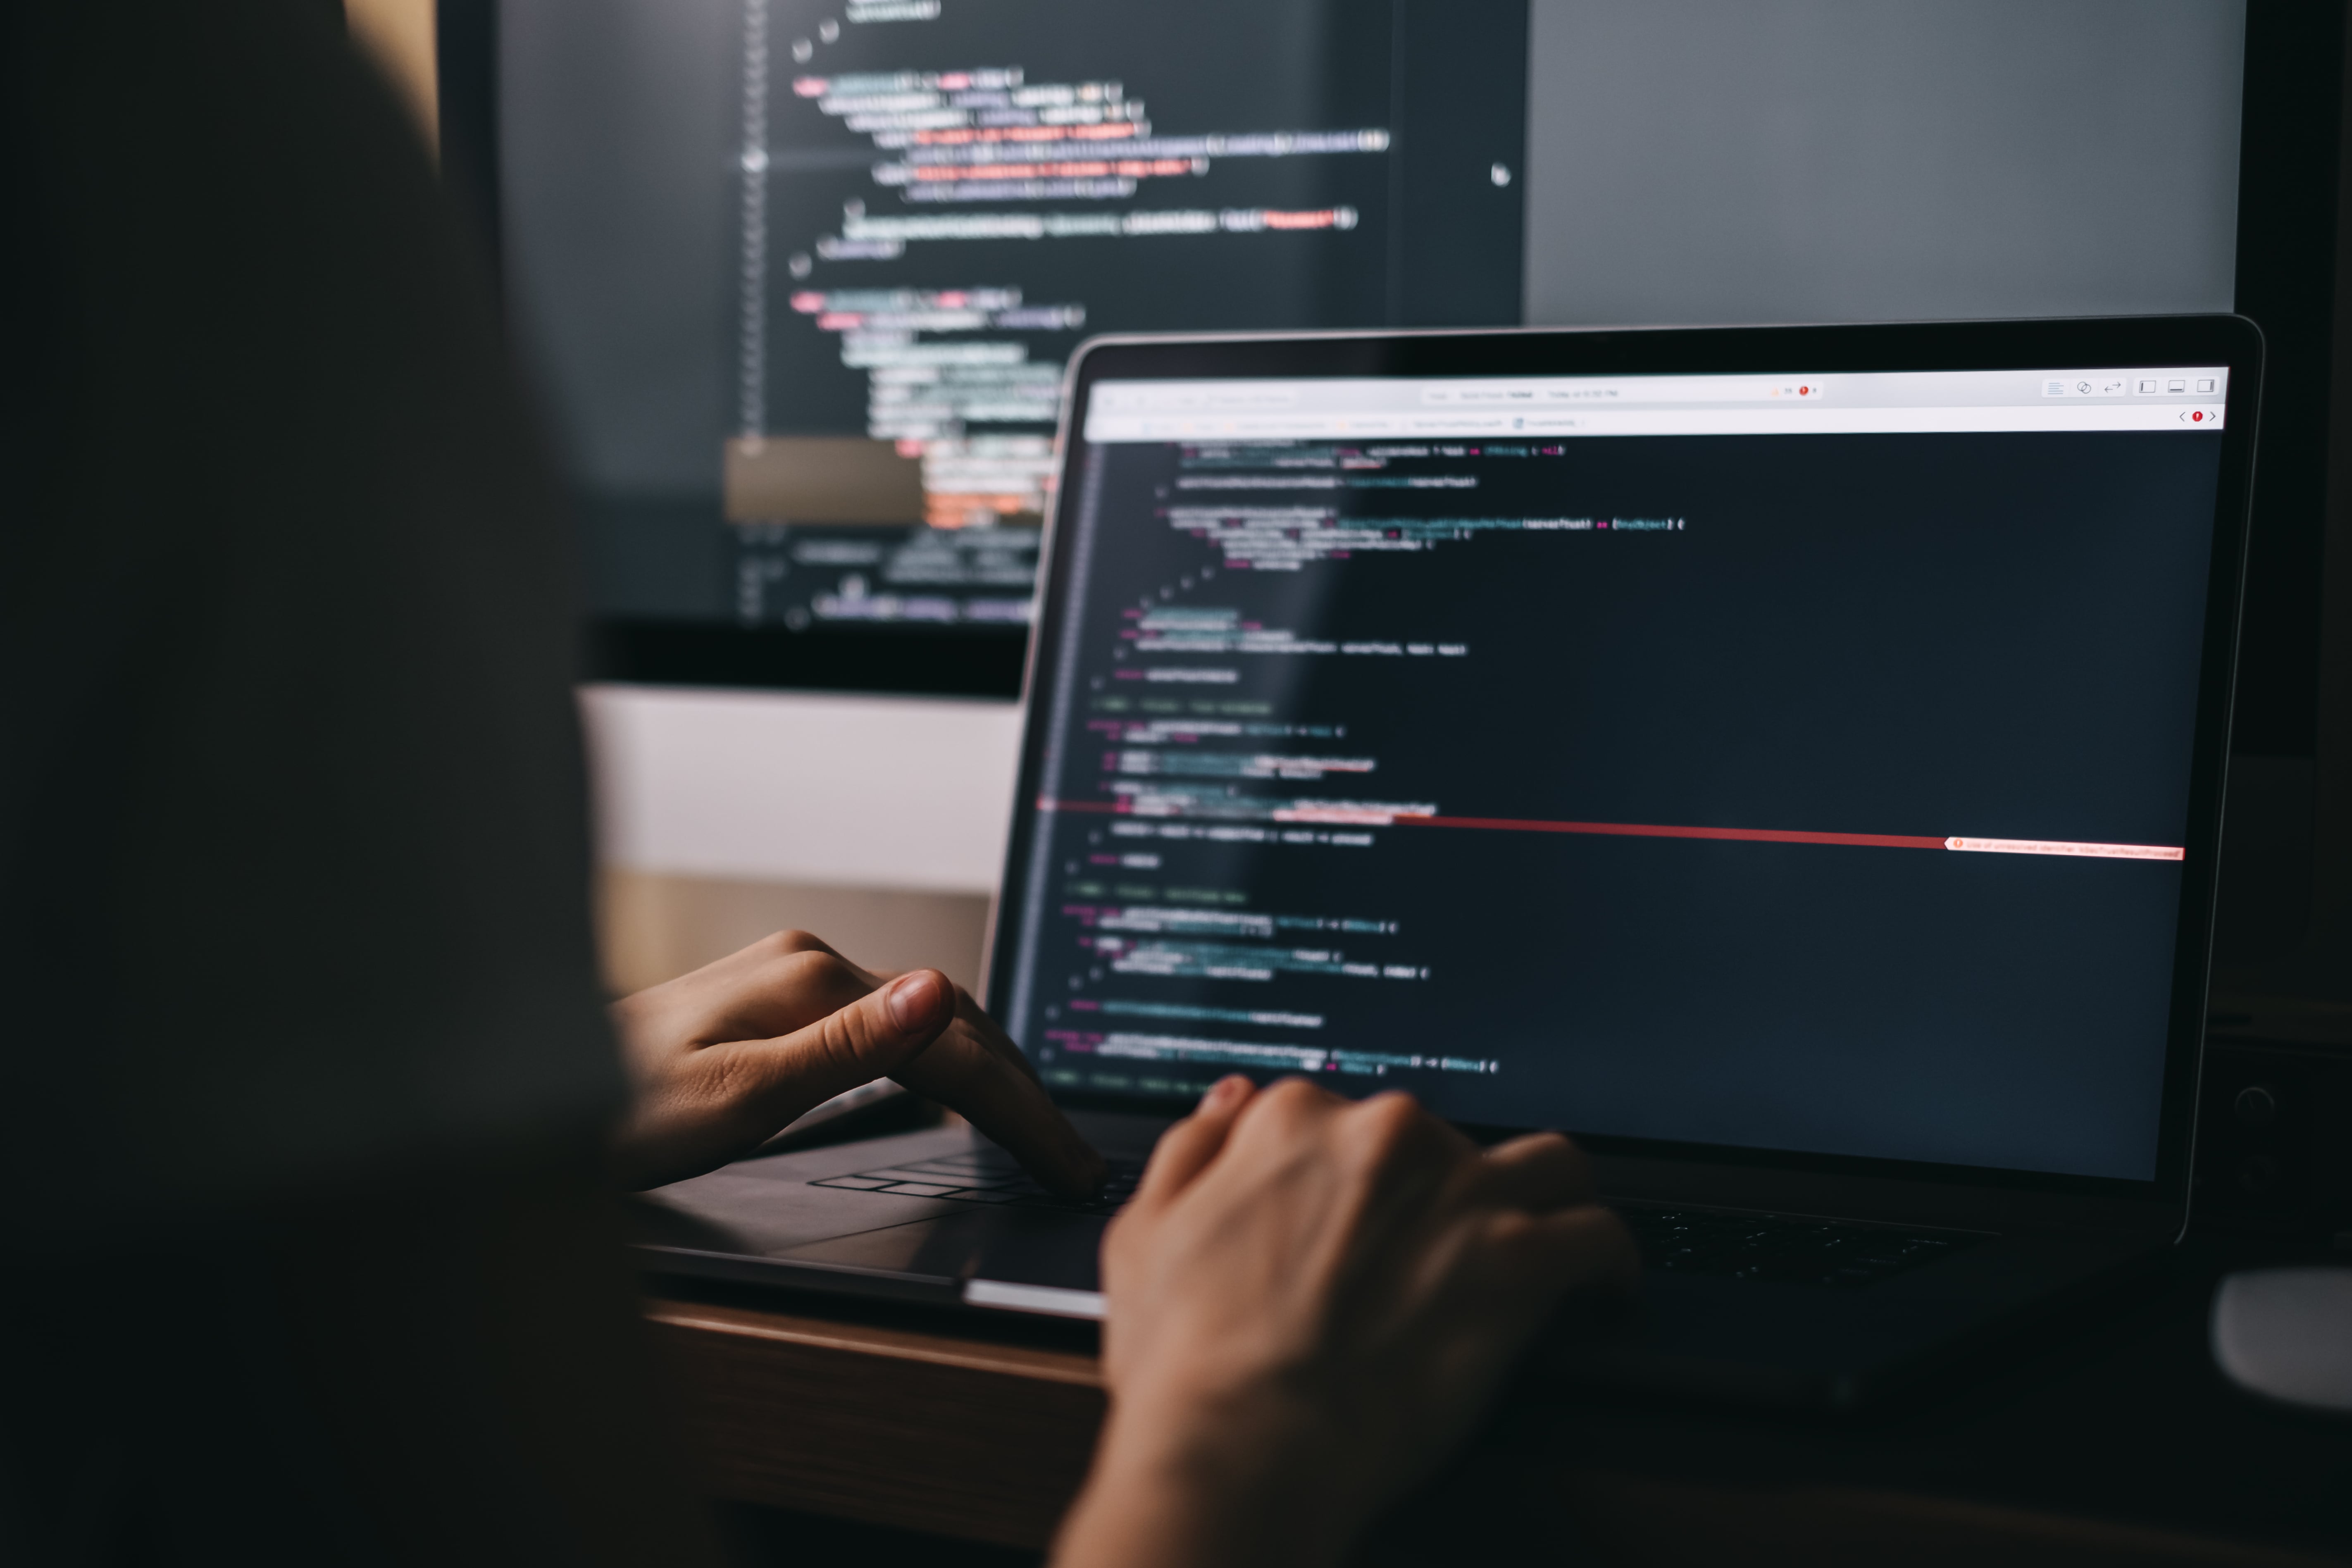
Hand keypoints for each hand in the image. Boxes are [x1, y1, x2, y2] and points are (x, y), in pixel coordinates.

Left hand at [606, 930, 1105, 1195]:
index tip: (1066, 1161)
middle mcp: (810, 966)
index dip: (1020, 1109)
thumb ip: (844, 1049)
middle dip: (1022, 1091)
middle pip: (952, 1024)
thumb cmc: (615, 1112)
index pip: (953, 1046)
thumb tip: (934, 993)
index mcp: (810, 981)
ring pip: (926, 1022)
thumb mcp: (736, 1095)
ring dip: (989, 1073)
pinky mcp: (782, 1003)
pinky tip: (955, 1089)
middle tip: (1072, 1155)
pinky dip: (939, 1064)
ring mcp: (796, 979)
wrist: (530, 1090)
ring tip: (1038, 1126)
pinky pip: (889, 1028)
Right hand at [1054, 1076, 1635, 1567]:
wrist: (1244, 1445)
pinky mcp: (1516, 1258)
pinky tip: (1603, 1289)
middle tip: (1435, 1262)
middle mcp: (1384, 1136)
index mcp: (1292, 1121)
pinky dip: (1609, 1260)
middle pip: (1447, 1141)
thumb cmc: (1188, 1361)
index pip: (1348, 1119)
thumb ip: (1192, 1149)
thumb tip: (1231, 1100)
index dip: (1360, 1176)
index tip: (1370, 1218)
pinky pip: (1599, 1235)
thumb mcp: (1143, 1234)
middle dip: (1448, 1192)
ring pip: (1548, 1162)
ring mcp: (1458, 1192)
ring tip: (1552, 1241)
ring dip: (1551, 1198)